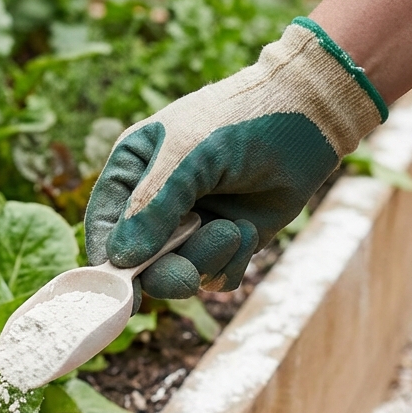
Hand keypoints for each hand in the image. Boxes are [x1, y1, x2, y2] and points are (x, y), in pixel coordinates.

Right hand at [84, 18, 386, 300]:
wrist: (307, 121)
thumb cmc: (239, 122)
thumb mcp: (188, 156)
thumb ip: (153, 206)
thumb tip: (120, 259)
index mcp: (131, 174)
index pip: (104, 227)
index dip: (108, 262)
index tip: (122, 292)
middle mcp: (156, 206)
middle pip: (140, 264)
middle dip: (165, 272)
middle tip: (186, 279)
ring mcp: (191, 228)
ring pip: (180, 274)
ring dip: (207, 259)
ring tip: (233, 229)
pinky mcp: (225, 245)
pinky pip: (216, 277)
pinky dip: (232, 262)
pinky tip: (245, 230)